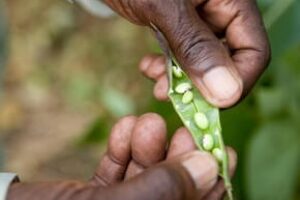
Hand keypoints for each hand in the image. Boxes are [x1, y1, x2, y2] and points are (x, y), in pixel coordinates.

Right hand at [7, 113, 236, 199]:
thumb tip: (209, 166)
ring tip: (146, 121)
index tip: (220, 150)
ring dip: (147, 148)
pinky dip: (122, 151)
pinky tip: (125, 128)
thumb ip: (165, 190)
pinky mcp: (98, 198)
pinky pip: (118, 175)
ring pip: (145, 179)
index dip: (212, 184)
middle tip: (181, 127)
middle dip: (176, 158)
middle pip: (172, 191)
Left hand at [104, 0, 269, 107]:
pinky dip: (166, 67)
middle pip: (228, 61)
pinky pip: (181, 55)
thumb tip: (226, 93)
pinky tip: (147, 66)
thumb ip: (194, 46)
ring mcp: (199, 19)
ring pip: (202, 62)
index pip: (254, 51)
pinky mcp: (178, 26)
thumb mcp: (164, 8)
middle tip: (174, 98)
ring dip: (180, 79)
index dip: (236, 84)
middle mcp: (220, 11)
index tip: (208, 106)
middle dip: (201, 86)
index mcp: (231, 0)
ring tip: (155, 83)